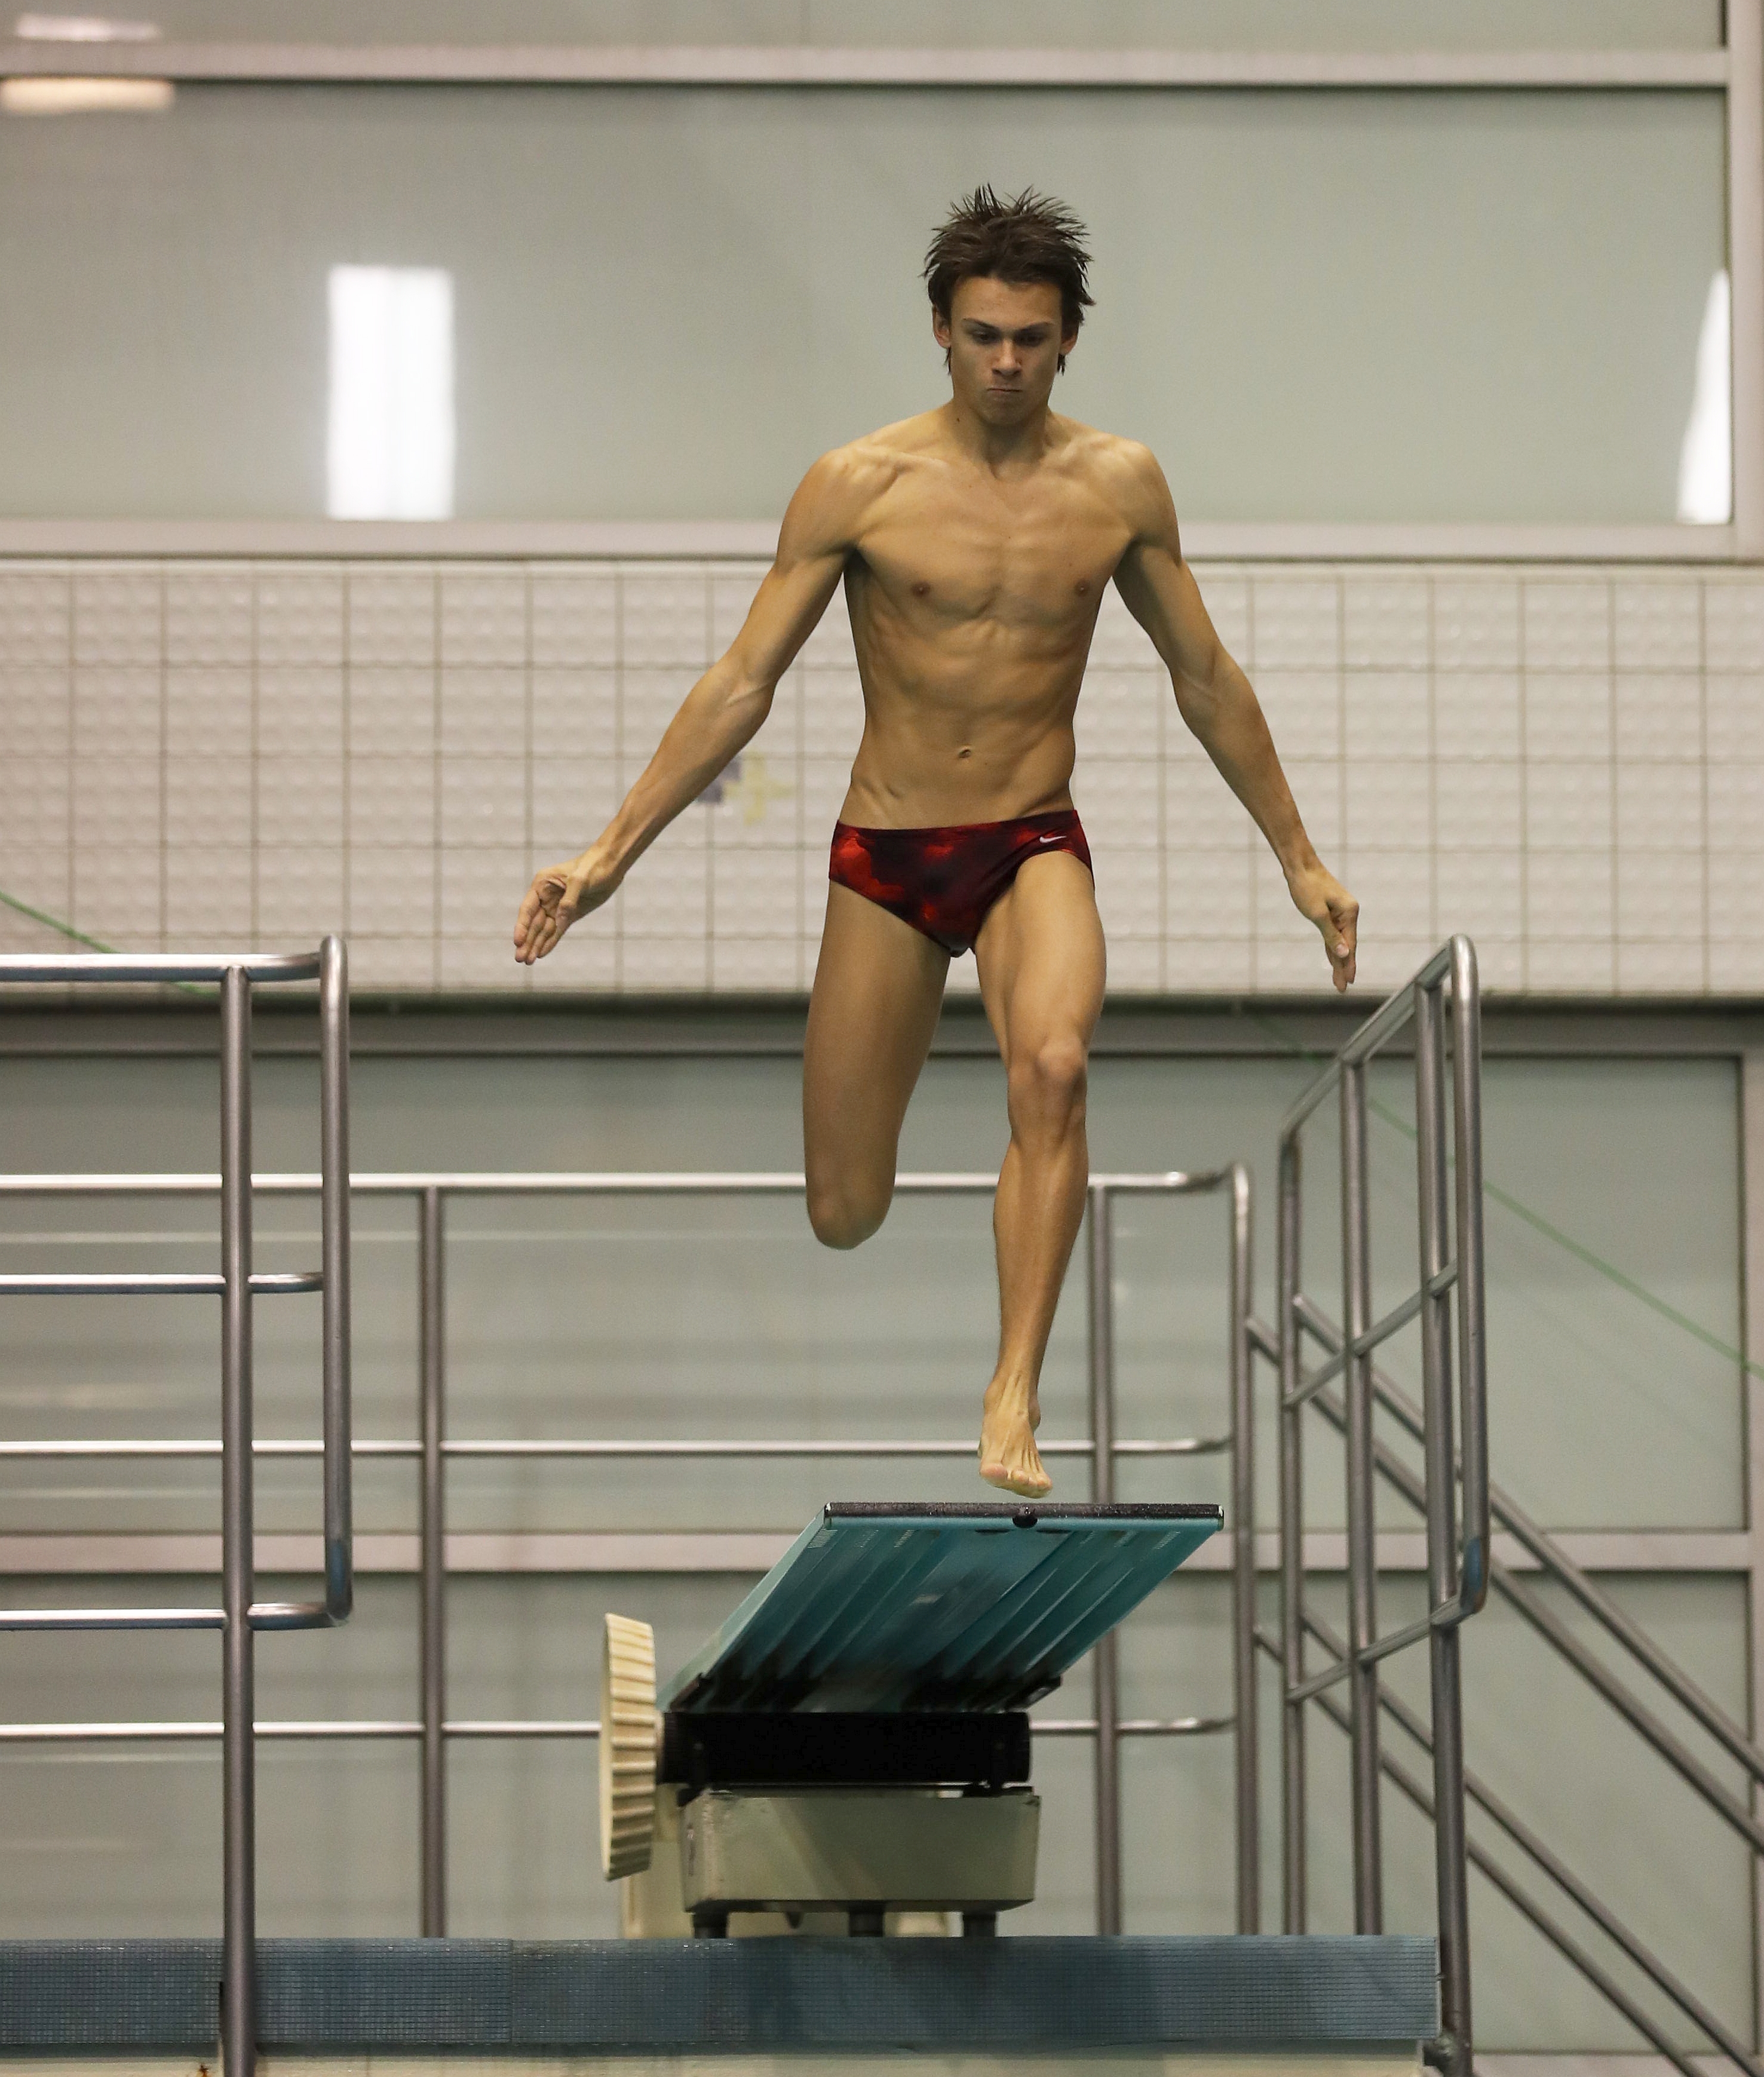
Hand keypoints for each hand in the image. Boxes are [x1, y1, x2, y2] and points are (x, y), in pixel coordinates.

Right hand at [513, 848, 618, 964]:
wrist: (610, 866)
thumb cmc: (593, 867)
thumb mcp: (580, 881)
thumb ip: (569, 901)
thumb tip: (559, 921)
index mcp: (541, 884)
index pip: (527, 909)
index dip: (522, 927)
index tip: (517, 942)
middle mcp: (546, 897)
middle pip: (533, 923)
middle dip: (527, 941)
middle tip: (520, 959)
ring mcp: (557, 907)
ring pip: (543, 930)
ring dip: (535, 945)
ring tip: (527, 961)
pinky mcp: (569, 915)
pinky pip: (557, 931)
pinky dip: (549, 942)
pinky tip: (541, 954)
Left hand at [1286, 862, 1358, 992]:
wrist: (1299, 865)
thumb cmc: (1306, 887)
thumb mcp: (1318, 914)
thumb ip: (1331, 936)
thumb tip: (1344, 954)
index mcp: (1349, 912)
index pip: (1349, 945)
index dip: (1348, 965)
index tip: (1348, 982)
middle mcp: (1349, 913)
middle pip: (1346, 945)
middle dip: (1343, 967)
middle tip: (1342, 987)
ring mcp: (1340, 912)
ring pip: (1339, 941)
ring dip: (1338, 960)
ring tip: (1339, 980)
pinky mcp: (1330, 911)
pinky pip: (1332, 934)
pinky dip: (1332, 947)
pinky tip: (1333, 958)